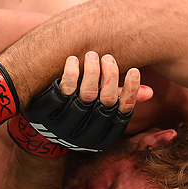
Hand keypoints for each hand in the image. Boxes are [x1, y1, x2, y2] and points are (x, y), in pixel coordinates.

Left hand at [8, 52, 152, 155]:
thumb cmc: (77, 113)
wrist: (38, 128)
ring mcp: (66, 123)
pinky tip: (72, 60)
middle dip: (110, 75)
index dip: (132, 90)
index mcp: (102, 134)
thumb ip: (121, 100)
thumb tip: (149, 92)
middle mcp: (86, 132)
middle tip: (108, 57)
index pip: (123, 111)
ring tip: (92, 54)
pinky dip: (70, 73)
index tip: (134, 70)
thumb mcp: (99, 112)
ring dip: (92, 71)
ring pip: (86, 94)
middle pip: (106, 101)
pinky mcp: (47, 113)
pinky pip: (63, 90)